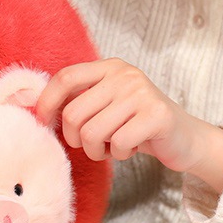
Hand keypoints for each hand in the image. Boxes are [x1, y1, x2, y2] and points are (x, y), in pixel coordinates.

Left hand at [36, 59, 222, 192]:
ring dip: (99, 150)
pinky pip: (117, 144)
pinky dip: (119, 154)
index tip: (45, 124)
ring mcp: (142, 93)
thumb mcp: (108, 103)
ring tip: (114, 146)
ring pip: (93, 133)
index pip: (66, 77)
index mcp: (109, 67)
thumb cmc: (138, 124)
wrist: (186, 138)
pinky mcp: (157, 115)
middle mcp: (125, 75)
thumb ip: (81, 100)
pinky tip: (133, 147)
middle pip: (74, 114)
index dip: (48, 102)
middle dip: (78, 140)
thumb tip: (37, 109)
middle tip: (95, 145)